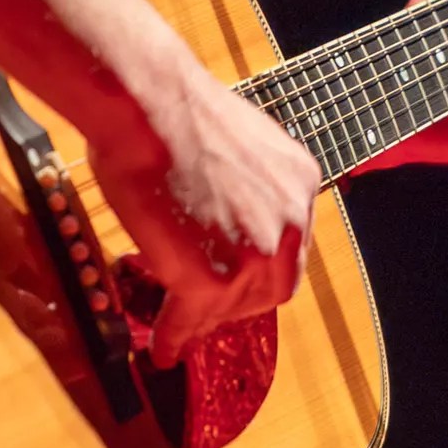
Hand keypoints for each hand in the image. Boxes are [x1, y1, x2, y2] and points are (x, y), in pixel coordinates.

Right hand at [88, 63, 320, 364]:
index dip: (258, 267)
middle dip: (240, 298)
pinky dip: (175, 334)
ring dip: (206, 317)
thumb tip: (220, 207)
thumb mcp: (235, 144)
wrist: (148, 103)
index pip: (288, 244)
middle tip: (207, 306)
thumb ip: (242, 183)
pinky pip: (193, 318)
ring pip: (236, 305)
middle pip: (274, 283)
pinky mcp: (215, 279)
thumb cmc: (172, 109)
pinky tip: (162, 344)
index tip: (235, 276)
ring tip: (180, 322)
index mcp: (298, 181)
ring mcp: (257, 252)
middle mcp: (291, 218)